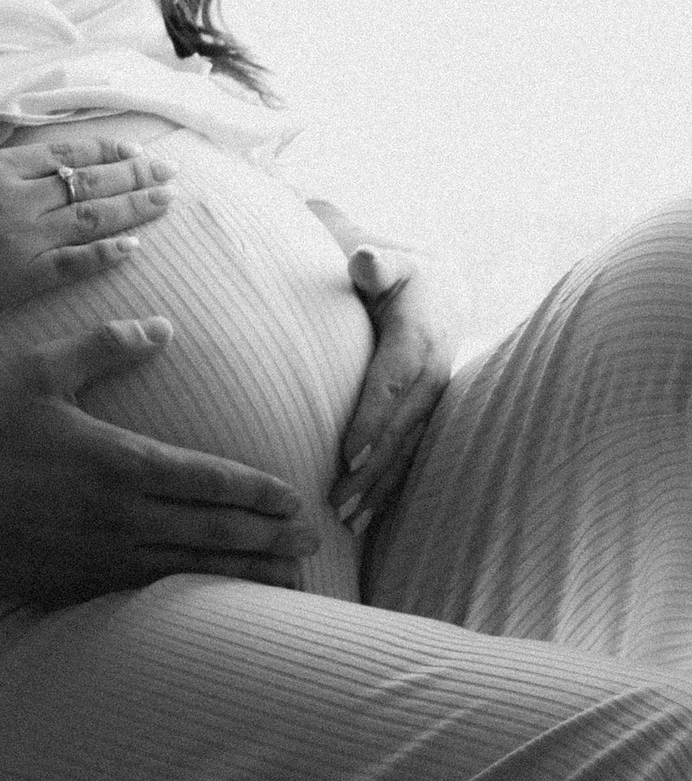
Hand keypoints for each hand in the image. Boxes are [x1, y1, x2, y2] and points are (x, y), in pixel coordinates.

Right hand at [0, 127, 175, 339]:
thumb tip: (9, 114)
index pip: (65, 154)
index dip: (106, 153)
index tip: (136, 152)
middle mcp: (14, 200)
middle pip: (90, 184)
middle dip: (136, 177)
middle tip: (170, 174)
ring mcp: (19, 242)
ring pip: (92, 220)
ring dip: (136, 209)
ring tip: (167, 202)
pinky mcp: (16, 282)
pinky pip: (75, 266)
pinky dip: (107, 254)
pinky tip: (134, 247)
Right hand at [0, 316, 319, 601]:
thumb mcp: (43, 370)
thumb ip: (106, 346)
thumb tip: (163, 326)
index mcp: (121, 461)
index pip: (210, 480)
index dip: (259, 492)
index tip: (296, 500)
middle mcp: (123, 516)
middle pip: (215, 531)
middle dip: (269, 538)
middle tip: (312, 544)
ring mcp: (103, 557)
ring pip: (191, 570)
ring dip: (243, 575)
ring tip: (285, 581)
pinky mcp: (80, 583)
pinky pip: (151, 594)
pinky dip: (192, 597)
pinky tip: (211, 601)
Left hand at [331, 247, 457, 536]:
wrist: (443, 291)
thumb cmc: (400, 273)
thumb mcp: (392, 261)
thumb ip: (378, 264)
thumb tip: (365, 259)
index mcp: (418, 337)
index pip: (394, 381)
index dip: (374, 418)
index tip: (349, 453)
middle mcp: (432, 374)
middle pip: (400, 428)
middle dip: (372, 468)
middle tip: (338, 500)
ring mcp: (434, 401)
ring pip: (408, 451)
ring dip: (379, 488)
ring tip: (347, 520)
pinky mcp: (428, 417)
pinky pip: (411, 457)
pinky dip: (391, 489)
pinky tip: (366, 519)